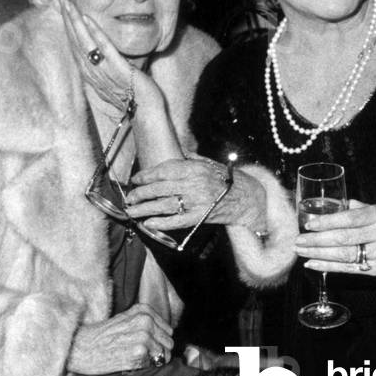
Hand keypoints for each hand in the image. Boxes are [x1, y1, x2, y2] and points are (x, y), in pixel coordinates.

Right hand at [58, 0, 157, 110]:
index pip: (75, 45)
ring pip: (84, 42)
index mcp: (90, 73)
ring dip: (75, 21)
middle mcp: (91, 72)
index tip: (63, 7)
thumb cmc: (131, 95)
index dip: (68, 25)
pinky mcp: (117, 70)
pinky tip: (88, 19)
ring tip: (68, 3)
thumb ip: (104, 65)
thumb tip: (100, 52)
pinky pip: (104, 49)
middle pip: (75, 40)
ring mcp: (102, 71)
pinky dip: (95, 33)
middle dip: (67, 18)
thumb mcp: (113, 78)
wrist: (144, 112)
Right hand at [66, 303, 173, 374]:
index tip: (146, 344)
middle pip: (169, 341)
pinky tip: (131, 362)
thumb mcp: (125, 319)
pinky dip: (146, 366)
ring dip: (154, 360)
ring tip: (136, 358)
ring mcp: (144, 336)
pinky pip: (156, 364)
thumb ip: (146, 322)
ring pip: (166, 353)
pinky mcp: (140, 352)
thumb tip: (167, 335)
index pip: (168, 329)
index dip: (159, 340)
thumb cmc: (102, 336)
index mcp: (143, 311)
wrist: (82, 347)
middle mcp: (146, 321)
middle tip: (142, 354)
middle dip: (159, 350)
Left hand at [125, 154, 266, 231]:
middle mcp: (194, 184)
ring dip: (145, 209)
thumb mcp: (208, 162)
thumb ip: (189, 158)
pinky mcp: (200, 217)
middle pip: (160, 188)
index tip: (136, 180)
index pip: (164, 170)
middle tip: (129, 198)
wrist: (247, 197)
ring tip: (132, 212)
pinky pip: (177, 221)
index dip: (147, 176)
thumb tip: (174, 151)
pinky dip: (162, 223)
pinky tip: (149, 223)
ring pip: (165, 205)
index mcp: (194, 168)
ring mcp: (197, 202)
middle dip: (141, 193)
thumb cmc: (225, 178)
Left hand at [295, 200, 375, 276]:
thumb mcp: (373, 210)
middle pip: (343, 239)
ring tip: (301, 251)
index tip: (309, 225)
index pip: (348, 219)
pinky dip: (326, 266)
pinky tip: (311, 263)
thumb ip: (350, 208)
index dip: (327, 222)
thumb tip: (323, 205)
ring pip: (343, 255)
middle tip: (298, 240)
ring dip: (318, 254)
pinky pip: (347, 269)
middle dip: (317, 241)